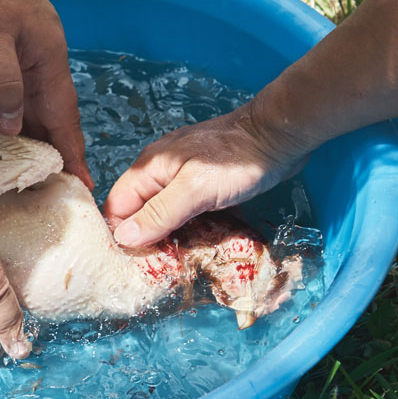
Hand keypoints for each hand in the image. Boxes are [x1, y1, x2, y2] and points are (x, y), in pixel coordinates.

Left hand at [0, 0, 92, 188]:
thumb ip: (2, 86)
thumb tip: (15, 127)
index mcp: (46, 59)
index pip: (64, 118)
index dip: (72, 154)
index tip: (83, 187)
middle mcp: (37, 61)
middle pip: (47, 118)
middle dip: (50, 155)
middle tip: (48, 195)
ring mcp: (17, 55)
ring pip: (23, 108)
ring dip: (22, 139)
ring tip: (22, 178)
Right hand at [103, 101, 308, 247]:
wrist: (280, 134)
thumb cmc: (238, 159)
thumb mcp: (195, 190)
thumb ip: (159, 213)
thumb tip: (124, 237)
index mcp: (148, 168)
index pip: (117, 207)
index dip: (121, 234)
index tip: (134, 261)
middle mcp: (159, 171)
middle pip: (139, 212)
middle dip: (148, 237)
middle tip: (163, 263)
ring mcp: (181, 176)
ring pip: (163, 213)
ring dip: (171, 234)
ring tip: (183, 256)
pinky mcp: (202, 183)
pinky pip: (185, 209)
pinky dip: (190, 225)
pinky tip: (203, 237)